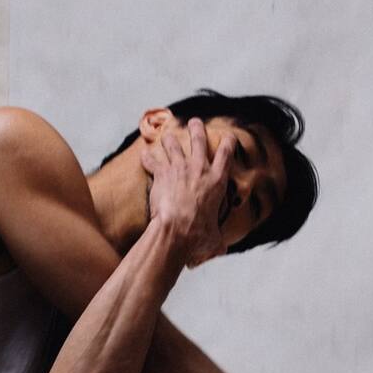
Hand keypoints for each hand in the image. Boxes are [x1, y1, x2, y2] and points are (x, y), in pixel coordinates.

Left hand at [141, 118, 235, 267]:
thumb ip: (218, 241)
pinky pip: (152, 160)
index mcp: (217, 182)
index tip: (228, 136)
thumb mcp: (214, 240)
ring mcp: (179, 169)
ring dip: (169, 139)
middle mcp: (199, 170)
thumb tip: (221, 250)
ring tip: (166, 136)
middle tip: (195, 122)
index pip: (226, 155)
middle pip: (199, 140)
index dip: (228, 142)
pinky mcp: (161, 173)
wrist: (175, 232)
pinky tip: (143, 155)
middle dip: (197, 128)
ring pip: (173, 144)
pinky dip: (147, 158)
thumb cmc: (197, 237)